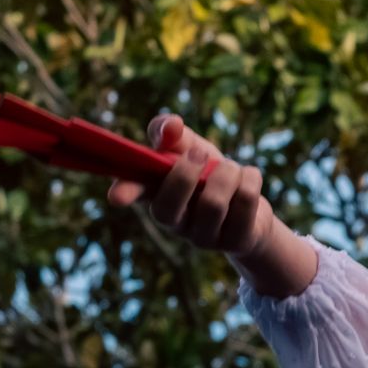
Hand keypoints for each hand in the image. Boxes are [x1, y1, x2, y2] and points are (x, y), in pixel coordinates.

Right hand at [108, 115, 278, 259]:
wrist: (250, 203)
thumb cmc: (209, 172)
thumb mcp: (190, 148)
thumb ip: (173, 133)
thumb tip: (170, 125)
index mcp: (156, 195)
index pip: (135, 195)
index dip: (126, 192)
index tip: (116, 196)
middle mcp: (175, 222)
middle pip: (168, 207)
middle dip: (186, 173)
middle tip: (202, 153)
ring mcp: (203, 237)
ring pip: (211, 204)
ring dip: (227, 173)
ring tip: (232, 168)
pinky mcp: (235, 242)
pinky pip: (245, 202)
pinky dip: (251, 179)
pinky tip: (249, 179)